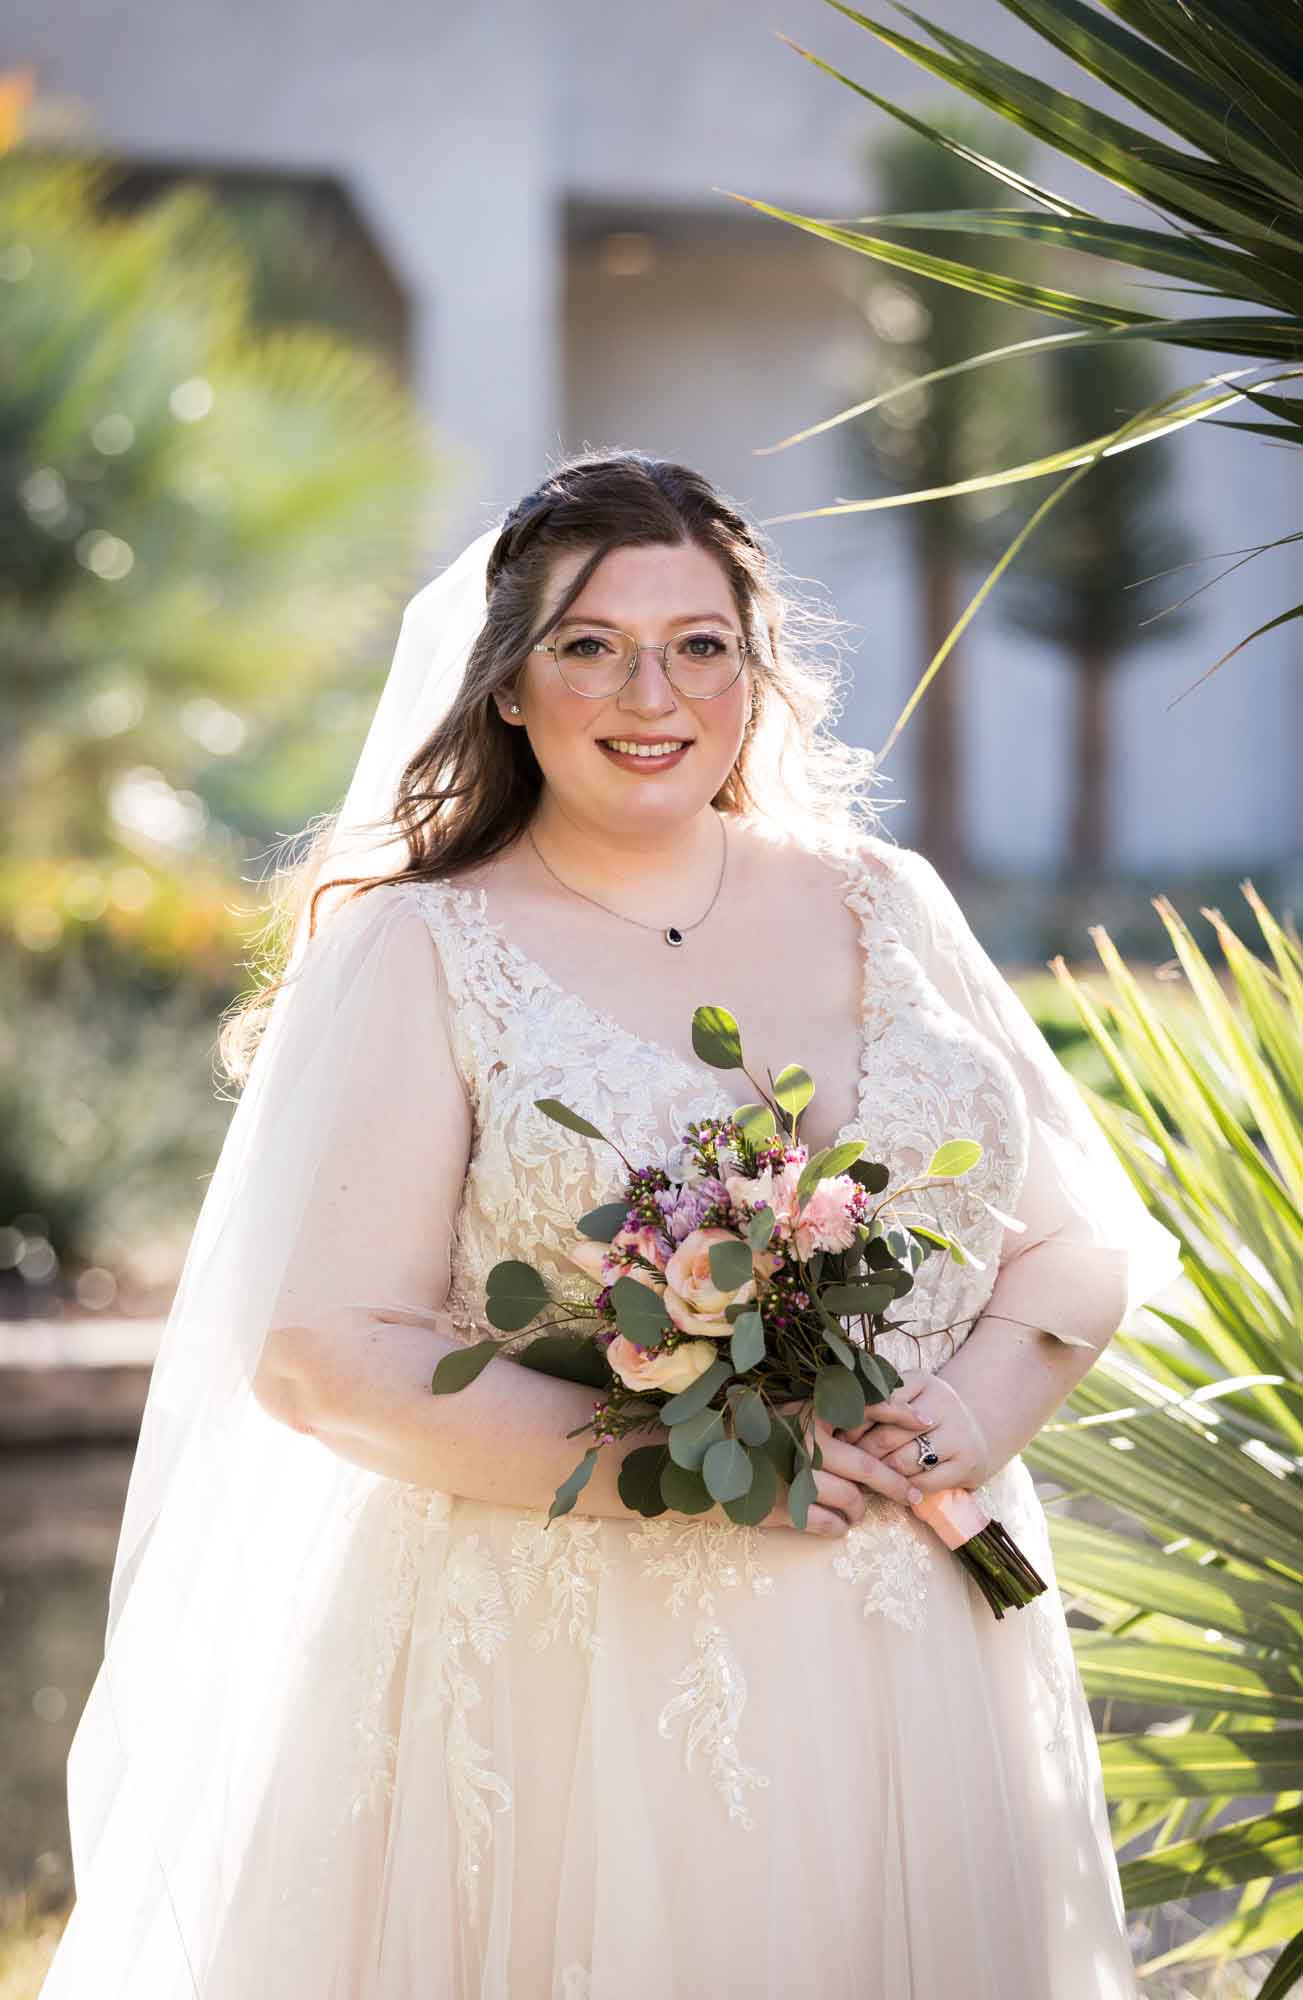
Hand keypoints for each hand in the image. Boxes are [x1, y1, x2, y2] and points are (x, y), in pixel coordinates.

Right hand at [759, 1400, 923, 1537]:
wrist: (710, 1464)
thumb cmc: (759, 1438)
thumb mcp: (791, 1414)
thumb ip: (827, 1413)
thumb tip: (879, 1415)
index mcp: (810, 1414)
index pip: (865, 1406)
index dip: (899, 1412)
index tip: (926, 1423)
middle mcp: (805, 1442)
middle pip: (868, 1468)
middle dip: (898, 1485)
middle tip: (913, 1496)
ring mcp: (795, 1476)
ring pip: (851, 1500)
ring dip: (859, 1510)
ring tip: (856, 1510)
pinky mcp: (786, 1507)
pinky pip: (830, 1524)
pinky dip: (839, 1527)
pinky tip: (836, 1522)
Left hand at [834, 1370, 993, 1494]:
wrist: (976, 1430)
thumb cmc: (926, 1414)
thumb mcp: (906, 1397)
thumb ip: (877, 1402)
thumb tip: (830, 1422)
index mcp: (922, 1381)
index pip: (878, 1403)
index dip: (853, 1424)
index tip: (837, 1438)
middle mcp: (944, 1403)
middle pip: (887, 1436)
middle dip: (862, 1455)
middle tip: (845, 1465)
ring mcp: (959, 1434)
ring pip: (903, 1462)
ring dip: (880, 1475)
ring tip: (864, 1479)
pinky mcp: (968, 1464)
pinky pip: (923, 1483)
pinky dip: (904, 1489)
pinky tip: (893, 1488)